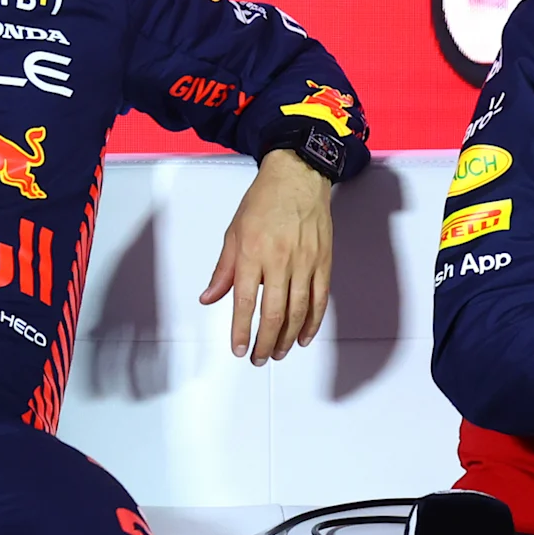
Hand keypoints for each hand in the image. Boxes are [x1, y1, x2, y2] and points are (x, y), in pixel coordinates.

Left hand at [200, 149, 333, 363]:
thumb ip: (223, 269)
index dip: (241, 330)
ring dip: (288, 338)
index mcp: (252, 252)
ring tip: (279, 353)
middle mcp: (279, 260)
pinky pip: (320, 299)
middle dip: (265, 342)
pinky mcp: (323, 262)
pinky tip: (304, 337)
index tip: (238, 348)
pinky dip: (313, 322)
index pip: (244, 301)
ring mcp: (305, 262)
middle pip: (274, 313)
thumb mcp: (234, 232)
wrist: (298, 177)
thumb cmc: (264, 201)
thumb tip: (209, 298)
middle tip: (259, 358)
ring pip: (298, 311)